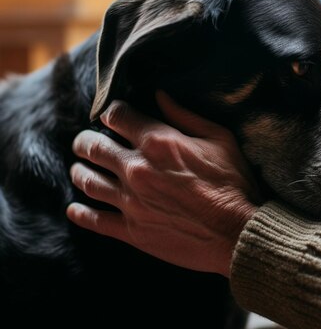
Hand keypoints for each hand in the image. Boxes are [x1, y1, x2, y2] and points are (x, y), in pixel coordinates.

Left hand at [66, 92, 258, 276]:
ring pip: (87, 180)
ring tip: (80, 169)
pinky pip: (93, 220)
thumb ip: (186, 116)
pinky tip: (76, 208)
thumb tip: (160, 96)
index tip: (112, 116)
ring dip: (80, 171)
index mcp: (158, 142)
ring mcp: (130, 201)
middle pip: (93, 146)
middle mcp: (137, 168)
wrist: (236, 232)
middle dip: (86, 141)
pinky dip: (80, 212)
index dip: (111, 112)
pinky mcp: (131, 230)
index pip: (117, 116)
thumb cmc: (233, 183)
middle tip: (86, 142)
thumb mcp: (220, 139)